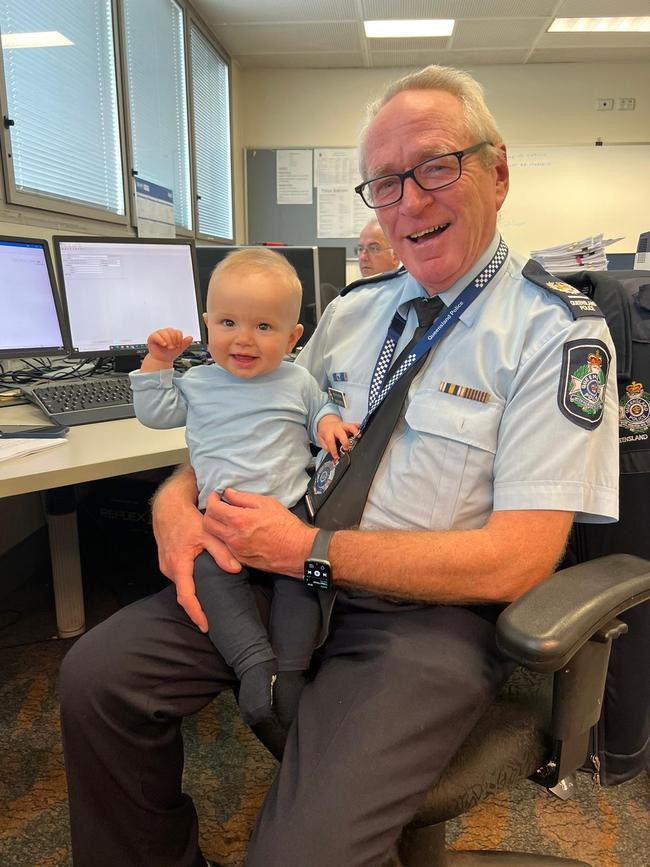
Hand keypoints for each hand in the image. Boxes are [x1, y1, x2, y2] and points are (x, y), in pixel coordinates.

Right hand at [147, 328, 192, 363]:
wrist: (162, 360)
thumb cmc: (170, 353)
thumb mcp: (179, 349)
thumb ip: (185, 343)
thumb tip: (191, 337)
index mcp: (173, 333)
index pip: (178, 332)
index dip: (179, 339)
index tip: (178, 346)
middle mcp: (166, 332)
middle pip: (171, 331)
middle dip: (173, 340)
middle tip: (173, 347)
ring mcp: (159, 334)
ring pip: (164, 332)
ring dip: (168, 340)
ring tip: (168, 347)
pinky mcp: (152, 337)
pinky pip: (156, 335)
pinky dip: (160, 340)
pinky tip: (164, 344)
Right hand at [152, 468, 240, 631]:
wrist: (168, 507)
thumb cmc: (187, 519)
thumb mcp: (207, 533)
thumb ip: (221, 551)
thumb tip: (235, 569)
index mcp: (179, 564)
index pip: (186, 596)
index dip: (196, 613)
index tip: (205, 625)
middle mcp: (169, 568)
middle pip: (184, 594)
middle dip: (197, 608)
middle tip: (213, 619)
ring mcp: (165, 566)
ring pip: (181, 586)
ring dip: (193, 596)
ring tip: (209, 606)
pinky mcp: (166, 563)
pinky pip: (179, 579)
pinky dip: (189, 585)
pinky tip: (201, 586)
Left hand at [203, 489, 316, 578]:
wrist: (298, 551)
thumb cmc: (285, 525)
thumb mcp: (267, 503)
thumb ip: (243, 498)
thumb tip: (228, 493)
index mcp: (239, 520)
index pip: (213, 508)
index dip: (212, 499)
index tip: (216, 496)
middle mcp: (233, 537)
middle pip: (207, 524)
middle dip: (209, 512)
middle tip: (218, 506)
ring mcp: (235, 551)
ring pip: (214, 537)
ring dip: (216, 526)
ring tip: (226, 518)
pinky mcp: (240, 559)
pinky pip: (225, 547)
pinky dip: (225, 537)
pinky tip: (235, 532)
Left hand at [317, 414, 359, 459]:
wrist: (327, 422)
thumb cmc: (326, 432)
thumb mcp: (321, 439)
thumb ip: (325, 446)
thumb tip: (331, 451)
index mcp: (329, 432)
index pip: (330, 441)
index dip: (333, 450)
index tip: (336, 456)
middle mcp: (337, 428)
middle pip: (341, 434)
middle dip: (345, 442)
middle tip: (346, 448)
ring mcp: (344, 426)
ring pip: (351, 427)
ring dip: (355, 432)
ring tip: (358, 438)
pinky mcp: (349, 424)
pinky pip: (355, 424)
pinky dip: (359, 428)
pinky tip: (361, 432)